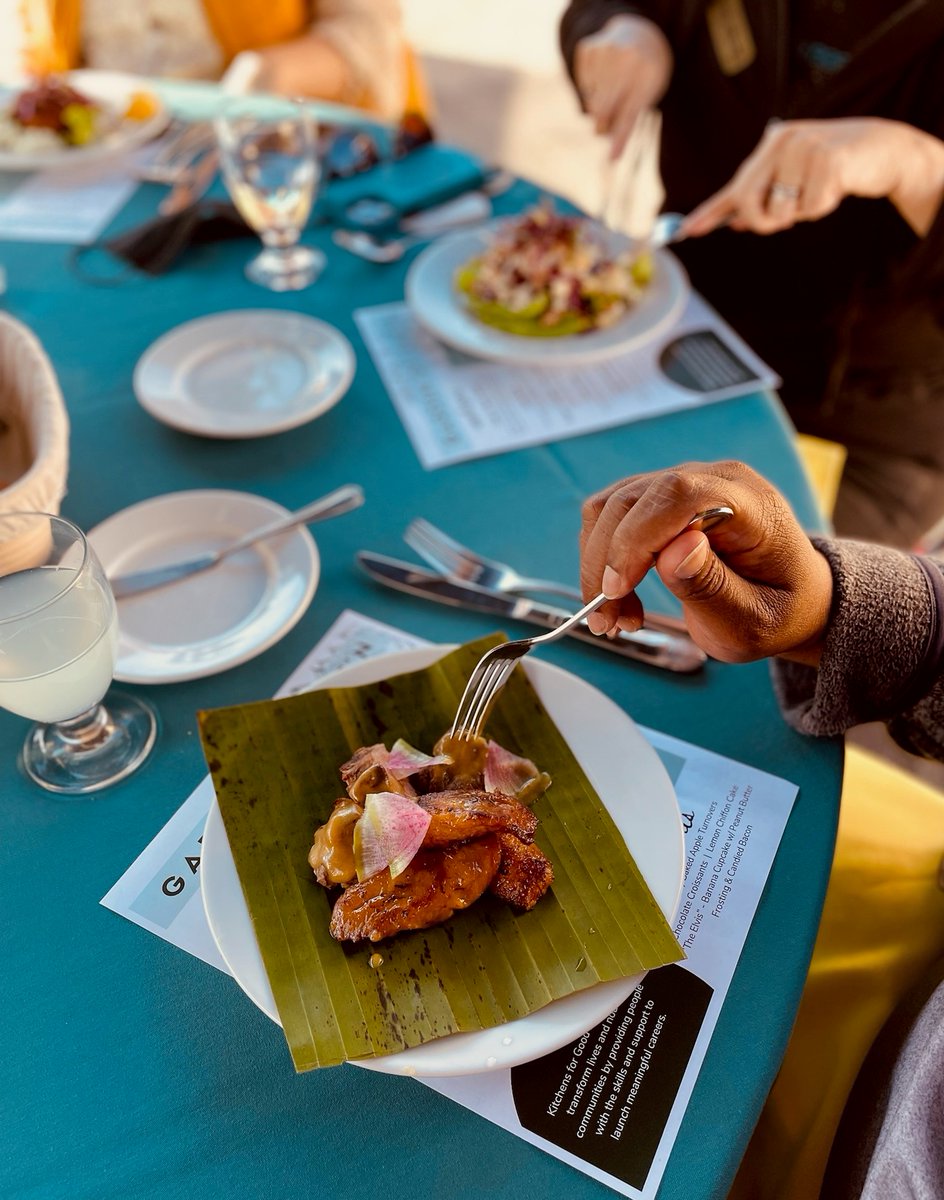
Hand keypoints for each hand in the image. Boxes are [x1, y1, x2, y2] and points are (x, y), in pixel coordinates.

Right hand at [575, 14, 672, 159]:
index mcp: (648, 73)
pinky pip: (583, 86)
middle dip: (602, 124)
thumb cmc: (644, 76)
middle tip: (604, 127)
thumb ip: (627, 119)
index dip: (620, 138)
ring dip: (597, 106)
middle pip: (603, 110)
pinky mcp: (588, 48)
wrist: (639, 36)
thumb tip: (610, 157)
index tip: (612, 159)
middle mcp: (626, 58)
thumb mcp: (646, 95)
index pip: (629, 114)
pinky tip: (602, 76)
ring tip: (611, 91)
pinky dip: (591, 88)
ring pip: (591, 101)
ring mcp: (605, 50)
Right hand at [579, 460, 833, 665]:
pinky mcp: (660, 498)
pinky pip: (610, 516)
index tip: (617, 589)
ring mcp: (685, 484)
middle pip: (633, 498)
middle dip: (606, 562)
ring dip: (597, 564)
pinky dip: (601, 559)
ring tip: (615, 616)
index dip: (637, 537)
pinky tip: (619, 596)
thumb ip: (715, 587)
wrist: (789, 596)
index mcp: (752, 505)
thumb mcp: (754, 620)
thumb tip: (676, 550)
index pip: (681, 495)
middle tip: (607, 621)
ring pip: (611, 506)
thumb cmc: (777, 609)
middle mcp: (714, 480)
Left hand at [684, 117, 943, 236]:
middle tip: (785, 220)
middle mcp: (782, 141)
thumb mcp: (796, 181)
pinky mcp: (828, 160)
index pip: (735, 186)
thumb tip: (736, 221)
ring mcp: (805, 147)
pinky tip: (839, 186)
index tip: (686, 232)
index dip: (710, 211)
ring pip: (783, 211)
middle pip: (750, 203)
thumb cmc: (836, 168)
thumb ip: (767, 198)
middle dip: (764, 222)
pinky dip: (824, 207)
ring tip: (821, 190)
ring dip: (802, 213)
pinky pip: (813, 207)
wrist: (884, 149)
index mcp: (771, 145)